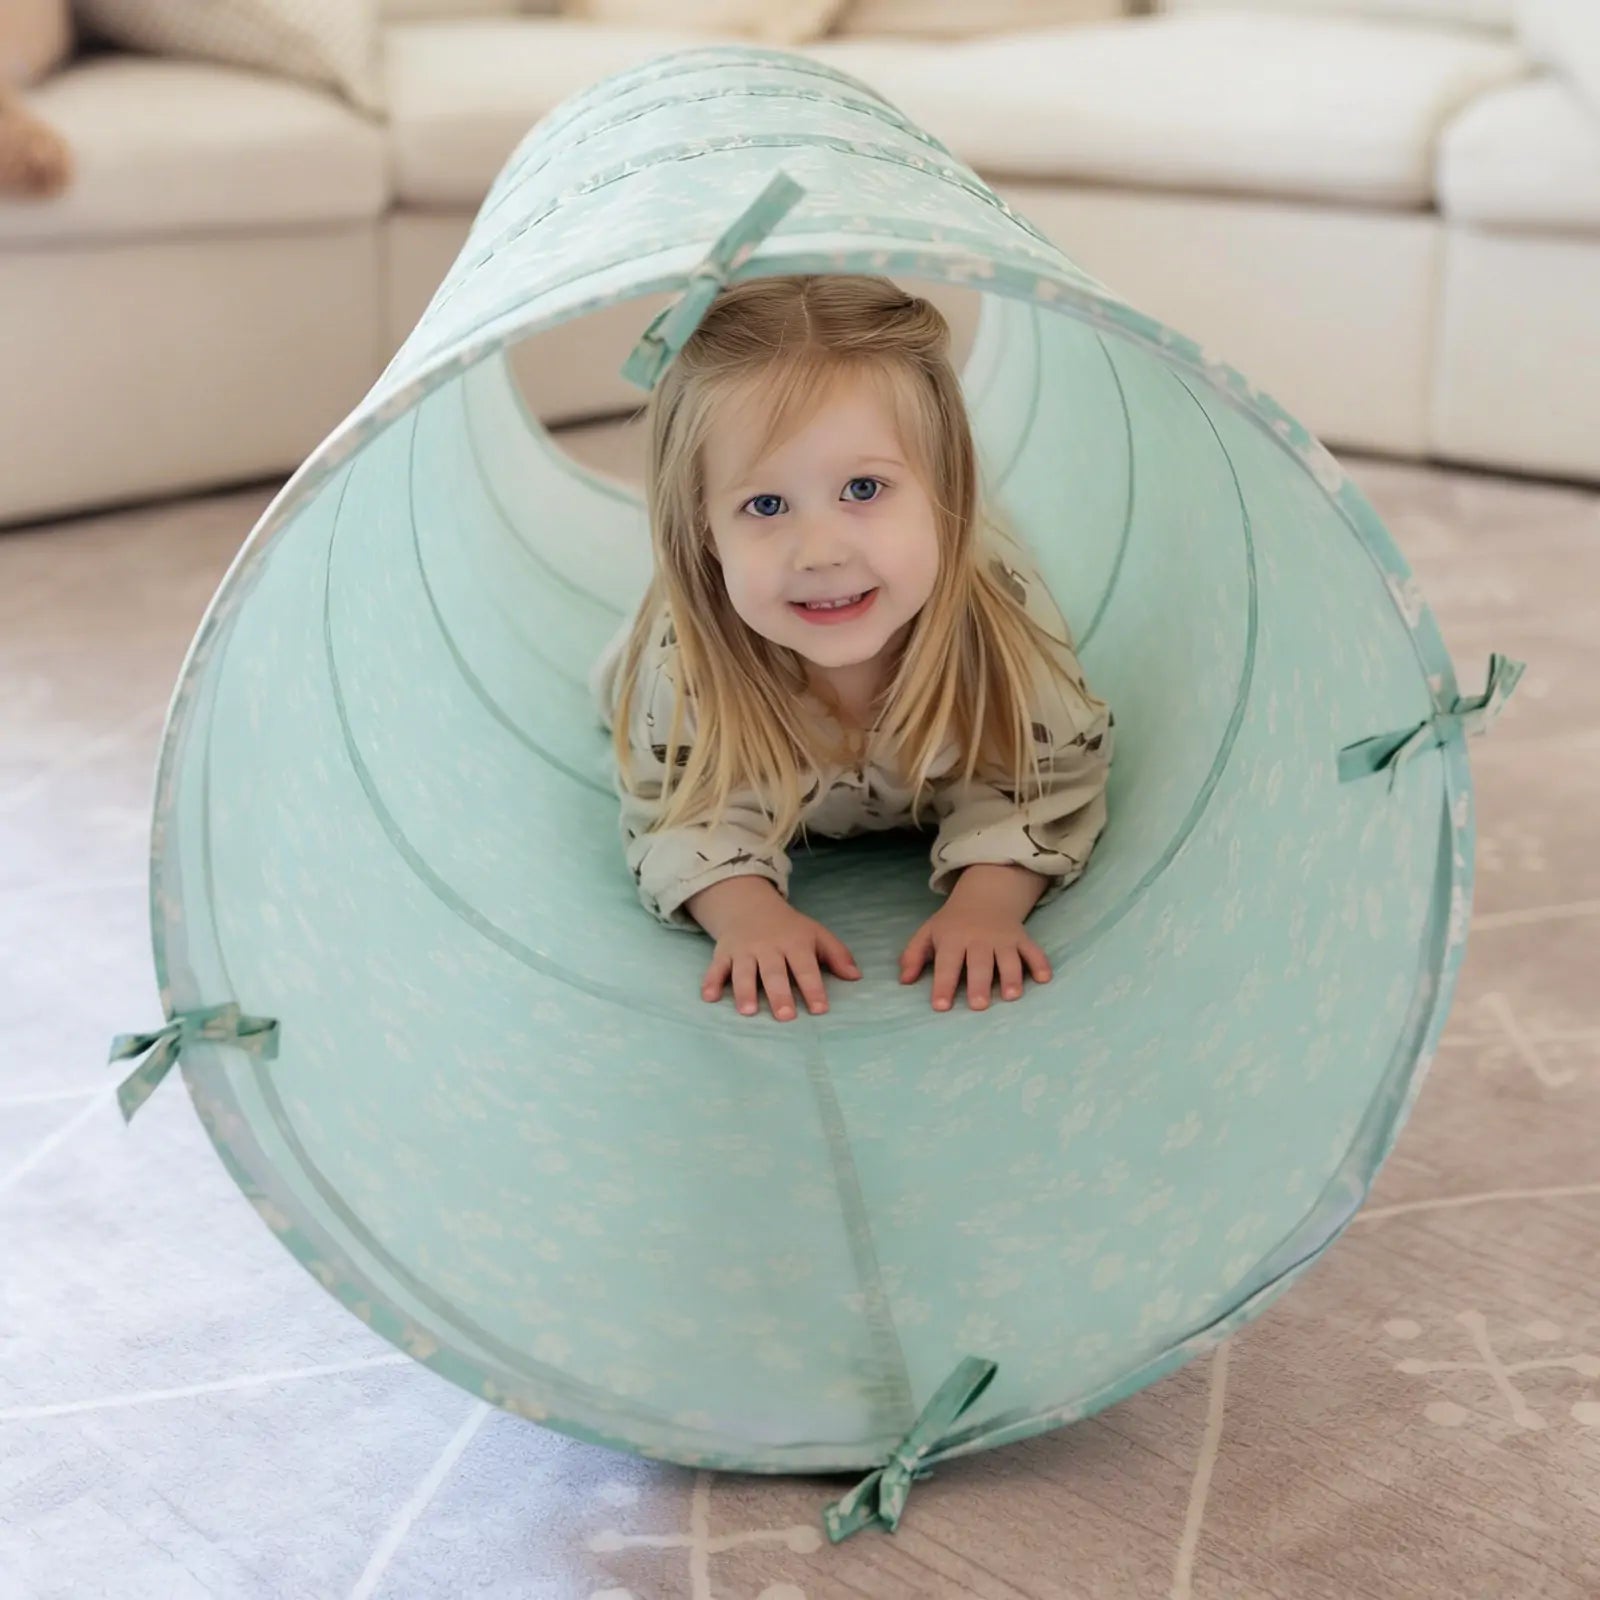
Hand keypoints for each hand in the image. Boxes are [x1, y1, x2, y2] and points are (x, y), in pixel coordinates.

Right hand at [691, 877, 859, 1020]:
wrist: (750, 906)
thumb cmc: (789, 928)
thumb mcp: (816, 934)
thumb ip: (837, 955)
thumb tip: (856, 977)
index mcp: (794, 942)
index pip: (805, 967)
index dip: (813, 988)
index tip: (820, 1009)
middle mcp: (768, 947)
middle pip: (774, 972)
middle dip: (779, 994)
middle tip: (785, 1016)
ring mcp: (744, 950)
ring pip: (744, 971)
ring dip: (744, 990)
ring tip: (748, 1011)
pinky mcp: (724, 953)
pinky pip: (716, 968)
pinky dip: (711, 981)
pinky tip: (709, 997)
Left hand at [900, 864, 1052, 1010]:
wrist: (984, 897)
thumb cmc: (952, 924)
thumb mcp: (927, 933)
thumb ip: (913, 956)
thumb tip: (904, 980)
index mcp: (953, 938)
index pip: (947, 963)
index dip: (943, 985)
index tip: (940, 1006)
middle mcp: (979, 939)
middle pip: (979, 963)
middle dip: (979, 984)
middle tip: (979, 1006)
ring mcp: (1003, 938)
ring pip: (1009, 958)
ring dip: (1012, 976)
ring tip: (1011, 996)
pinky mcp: (1022, 939)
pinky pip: (1033, 951)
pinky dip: (1040, 963)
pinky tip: (1044, 978)